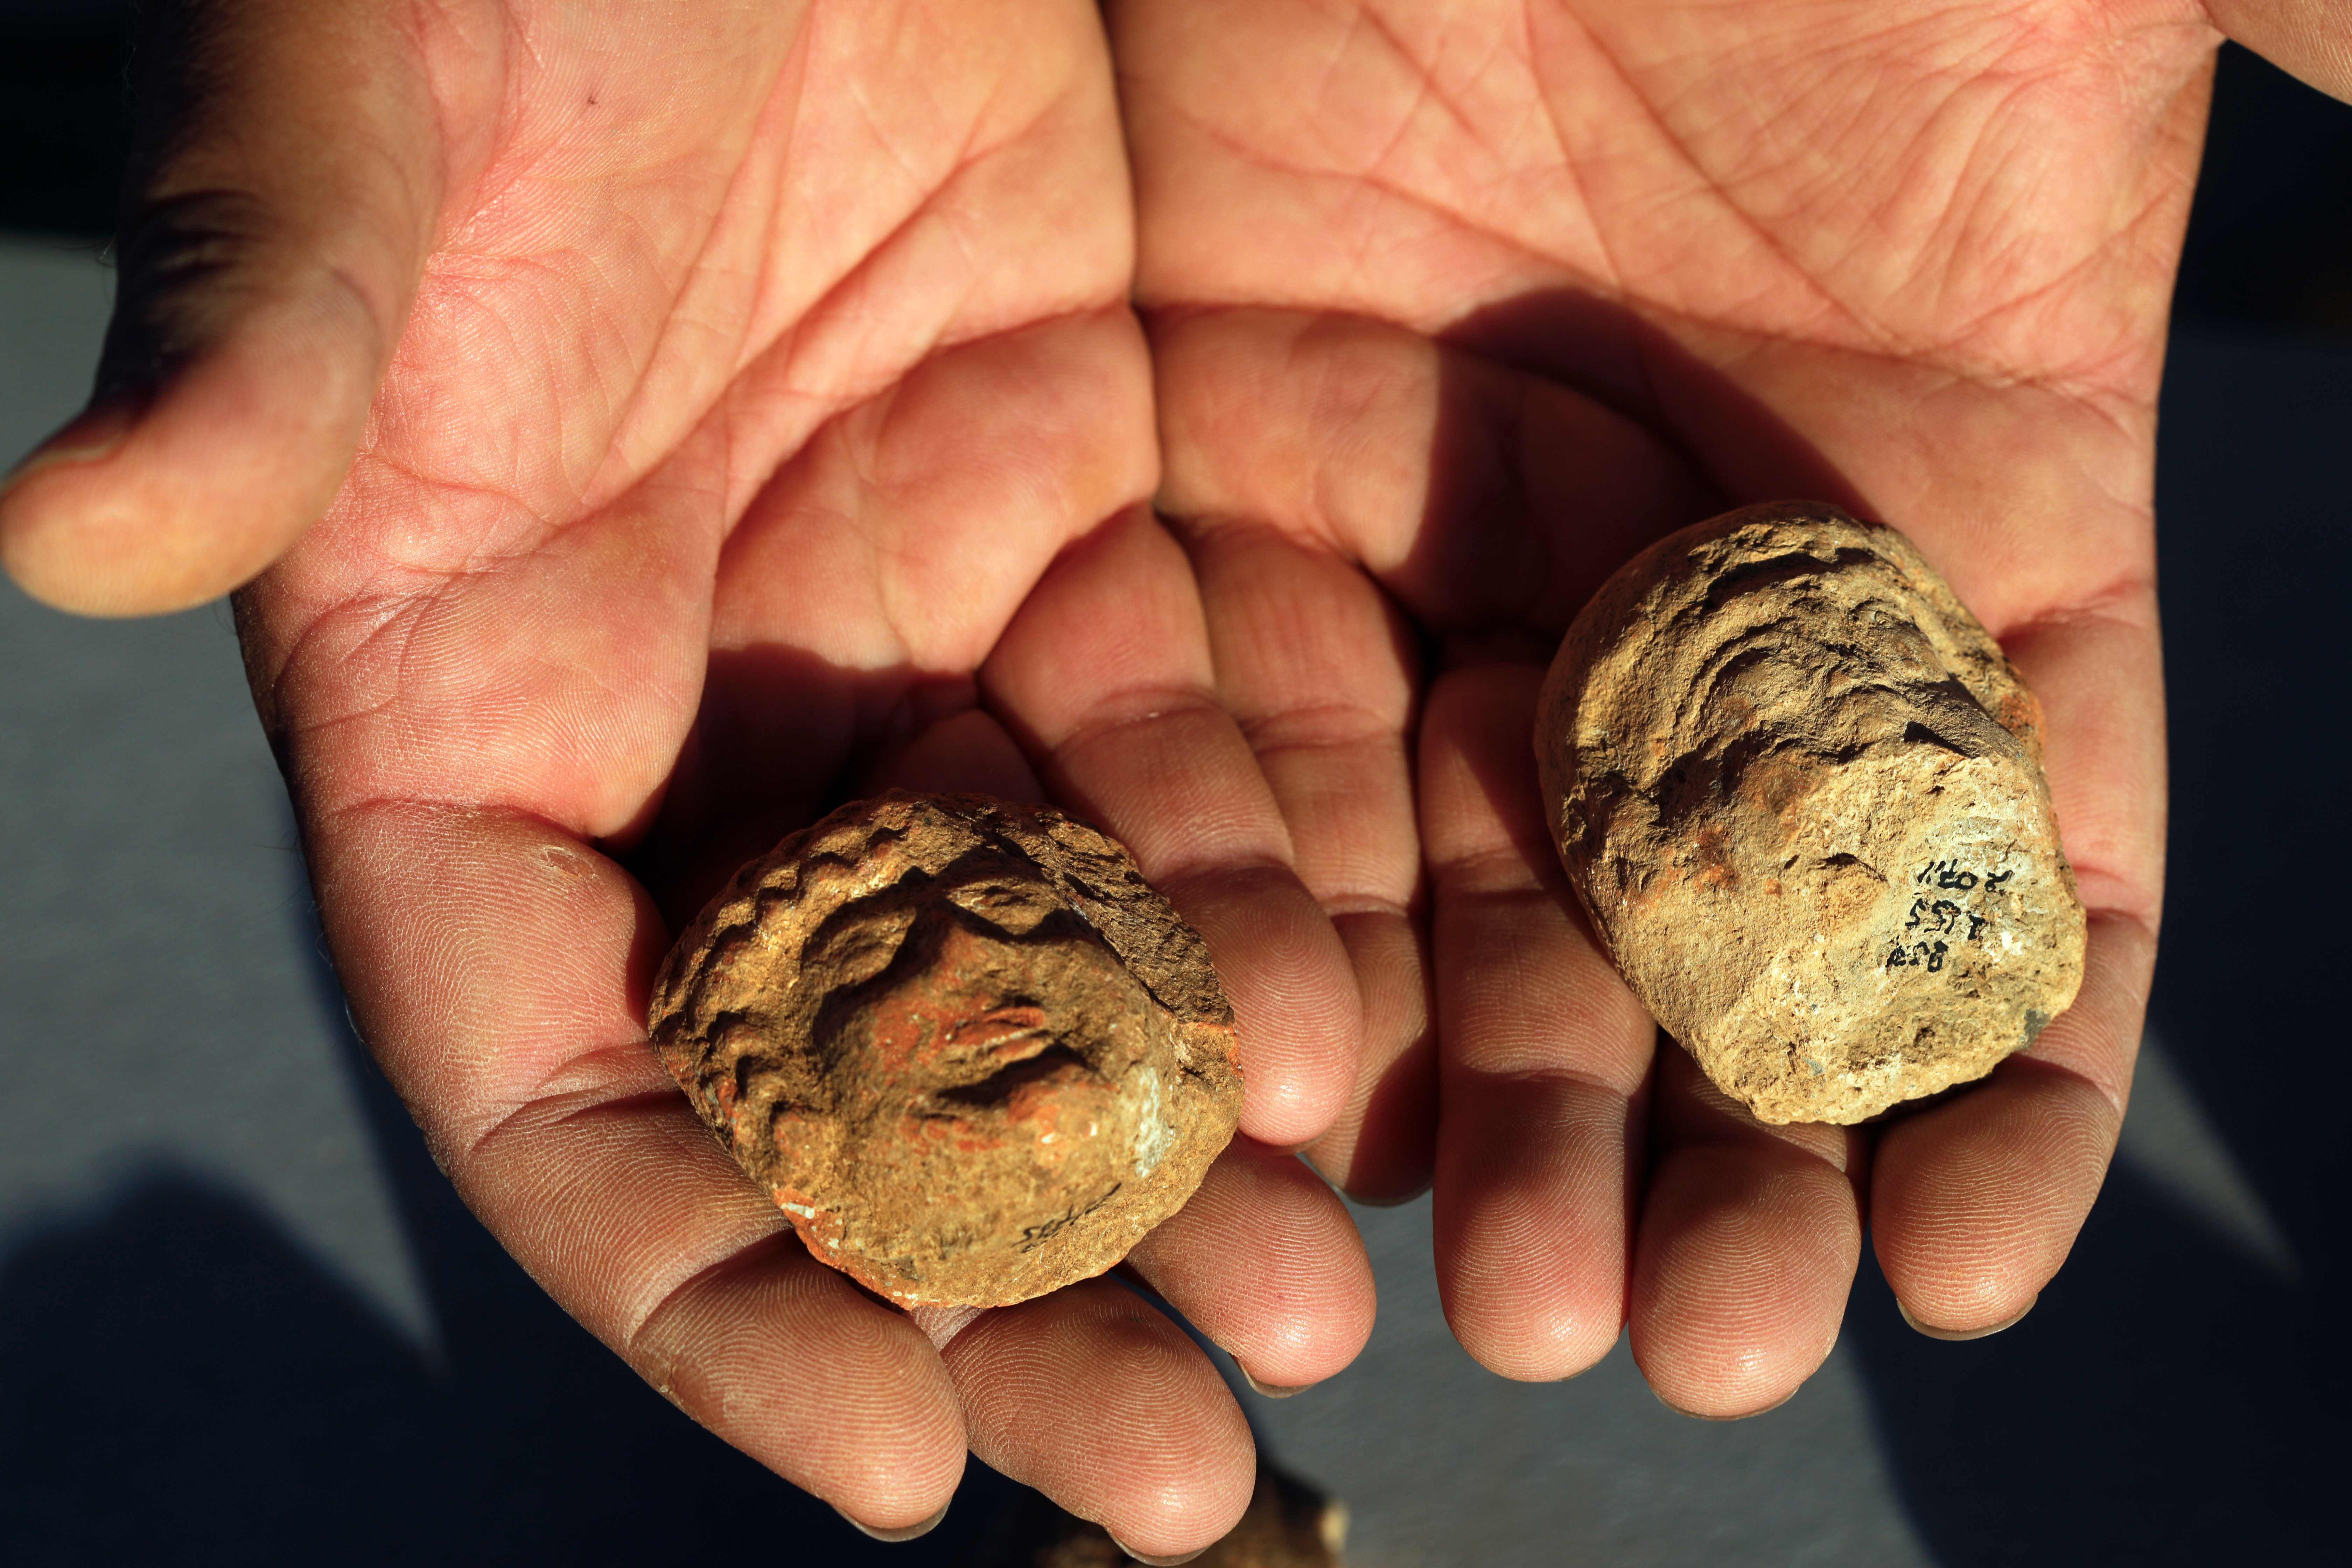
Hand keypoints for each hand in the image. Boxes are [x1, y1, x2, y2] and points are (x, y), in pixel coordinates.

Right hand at [0, 1, 1370, 1552]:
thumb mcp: (355, 120)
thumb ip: (267, 339)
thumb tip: (70, 519)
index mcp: (473, 693)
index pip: (560, 1075)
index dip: (700, 1283)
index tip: (872, 1463)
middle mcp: (702, 709)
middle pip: (844, 1067)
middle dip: (1001, 1279)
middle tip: (1172, 1461)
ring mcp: (910, 625)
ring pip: (1060, 940)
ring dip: (1188, 1125)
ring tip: (1329, 1298)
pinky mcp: (1090, 512)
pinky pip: (1211, 743)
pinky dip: (1290, 882)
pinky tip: (1399, 1030)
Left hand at [1108, 0, 2272, 1412]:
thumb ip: (2324, 77)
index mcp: (1960, 449)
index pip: (2003, 830)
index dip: (1994, 1059)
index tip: (1962, 1266)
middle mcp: (1703, 511)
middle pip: (1713, 893)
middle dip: (1701, 1133)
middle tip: (1682, 1350)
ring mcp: (1461, 482)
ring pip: (1482, 846)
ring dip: (1497, 1086)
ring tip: (1502, 1308)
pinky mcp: (1240, 418)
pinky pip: (1262, 700)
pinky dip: (1301, 894)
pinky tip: (1319, 1104)